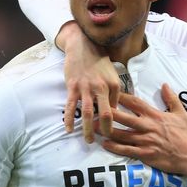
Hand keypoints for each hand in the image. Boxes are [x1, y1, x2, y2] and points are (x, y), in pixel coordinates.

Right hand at [59, 22, 119, 142]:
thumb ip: (114, 91)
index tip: (115, 132)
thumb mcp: (112, 74)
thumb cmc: (98, 61)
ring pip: (89, 113)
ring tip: (89, 140)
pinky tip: (69, 129)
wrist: (82, 45)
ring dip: (89, 129)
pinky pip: (71, 106)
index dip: (116, 122)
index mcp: (114, 85)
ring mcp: (86, 87)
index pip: (117, 108)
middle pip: (107, 115)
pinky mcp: (73, 86)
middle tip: (105, 141)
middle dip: (106, 131)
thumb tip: (116, 109)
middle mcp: (102, 87)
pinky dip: (70, 119)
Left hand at [98, 83, 186, 179]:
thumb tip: (164, 84)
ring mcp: (144, 141)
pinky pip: (126, 150)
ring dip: (106, 130)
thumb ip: (171, 98)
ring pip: (121, 134)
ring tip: (93, 126)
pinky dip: (114, 147)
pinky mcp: (144, 154)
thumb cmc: (185, 134)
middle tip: (94, 109)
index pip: (135, 102)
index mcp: (155, 115)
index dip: (121, 97)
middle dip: (108, 113)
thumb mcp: (181, 113)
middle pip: (123, 117)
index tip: (110, 92)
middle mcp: (147, 126)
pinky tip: (105, 144)